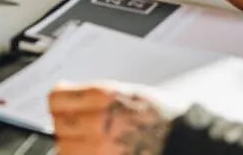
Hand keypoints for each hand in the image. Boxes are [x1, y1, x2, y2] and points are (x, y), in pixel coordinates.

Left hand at [49, 85, 171, 154]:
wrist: (185, 141)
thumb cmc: (164, 117)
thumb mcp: (129, 93)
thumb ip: (96, 95)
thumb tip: (69, 92)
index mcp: (104, 97)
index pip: (57, 99)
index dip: (60, 103)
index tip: (63, 106)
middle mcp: (99, 122)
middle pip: (58, 124)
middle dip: (66, 125)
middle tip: (79, 126)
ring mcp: (100, 149)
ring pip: (64, 148)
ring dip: (72, 145)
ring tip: (89, 143)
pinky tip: (95, 151)